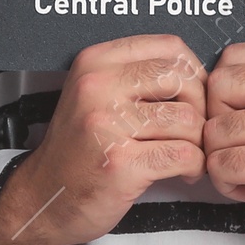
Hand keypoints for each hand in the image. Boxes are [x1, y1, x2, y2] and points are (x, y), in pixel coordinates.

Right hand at [0, 33, 205, 244]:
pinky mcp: (120, 163)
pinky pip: (184, 155)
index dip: (194, 71)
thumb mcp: (96, 96)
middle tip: (193, 130)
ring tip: (186, 155)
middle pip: (183, 80)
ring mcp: (107, 124)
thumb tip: (198, 74)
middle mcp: (97, 87)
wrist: (43, 198)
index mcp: (95, 62)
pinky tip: (183, 172)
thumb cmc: (79, 149)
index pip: (169, 47)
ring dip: (198, 143)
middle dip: (201, 108)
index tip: (192, 95)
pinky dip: (194, 166)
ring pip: (188, 120)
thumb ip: (137, 77)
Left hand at [201, 41, 244, 244]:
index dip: (226, 89)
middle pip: (218, 87)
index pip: (233, 57)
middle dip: (219, 119)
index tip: (239, 112)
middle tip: (242, 141)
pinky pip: (220, 165)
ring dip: (223, 156)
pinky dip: (227, 183)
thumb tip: (218, 84)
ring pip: (214, 130)